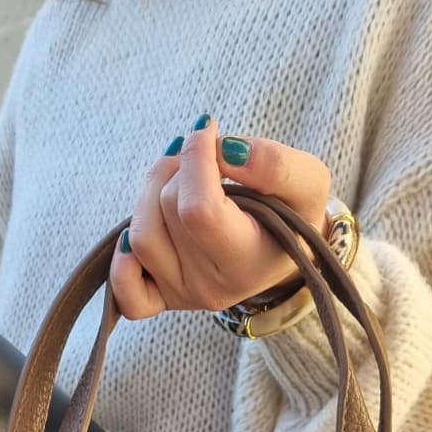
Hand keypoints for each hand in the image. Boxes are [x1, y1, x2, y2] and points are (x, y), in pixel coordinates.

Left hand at [111, 115, 331, 320]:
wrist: (281, 253)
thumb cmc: (294, 214)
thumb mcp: (308, 183)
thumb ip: (275, 164)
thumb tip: (224, 151)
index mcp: (247, 262)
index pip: (198, 211)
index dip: (195, 159)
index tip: (209, 132)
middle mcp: (210, 286)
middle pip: (167, 211)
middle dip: (180, 167)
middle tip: (204, 157)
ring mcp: (182, 295)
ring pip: (140, 236)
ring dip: (151, 191)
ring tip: (180, 177)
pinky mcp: (160, 299)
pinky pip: (123, 290)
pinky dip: (123, 257)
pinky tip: (144, 226)